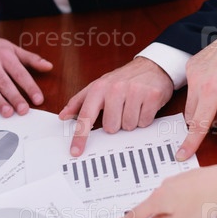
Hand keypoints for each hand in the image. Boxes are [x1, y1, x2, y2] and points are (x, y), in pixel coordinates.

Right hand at [0, 36, 52, 116]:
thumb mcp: (13, 48)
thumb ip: (31, 58)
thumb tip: (48, 66)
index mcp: (5, 55)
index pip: (20, 74)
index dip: (30, 87)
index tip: (38, 99)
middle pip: (5, 83)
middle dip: (15, 97)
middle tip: (23, 110)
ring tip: (8, 112)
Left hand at [59, 57, 173, 156]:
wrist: (152, 66)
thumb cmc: (123, 79)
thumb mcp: (99, 86)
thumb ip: (80, 101)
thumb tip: (63, 116)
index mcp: (99, 87)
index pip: (86, 116)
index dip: (80, 136)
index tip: (75, 151)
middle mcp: (115, 88)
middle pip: (111, 127)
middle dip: (117, 123)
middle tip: (121, 110)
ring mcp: (134, 91)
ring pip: (128, 126)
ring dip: (131, 121)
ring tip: (133, 106)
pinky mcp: (151, 96)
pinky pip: (144, 122)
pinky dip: (144, 118)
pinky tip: (143, 106)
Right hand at [111, 160, 216, 217]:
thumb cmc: (203, 202)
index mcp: (158, 199)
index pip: (137, 213)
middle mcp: (165, 187)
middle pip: (155, 205)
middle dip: (159, 216)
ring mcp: (178, 180)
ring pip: (170, 199)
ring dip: (176, 209)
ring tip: (193, 215)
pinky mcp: (190, 178)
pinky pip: (182, 193)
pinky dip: (187, 201)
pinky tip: (199, 205)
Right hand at [177, 15, 216, 160]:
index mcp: (213, 91)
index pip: (198, 124)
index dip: (190, 142)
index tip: (181, 154)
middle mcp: (198, 81)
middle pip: (192, 115)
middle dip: (205, 119)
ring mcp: (191, 72)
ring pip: (190, 103)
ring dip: (203, 105)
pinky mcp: (190, 66)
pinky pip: (191, 88)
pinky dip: (201, 92)